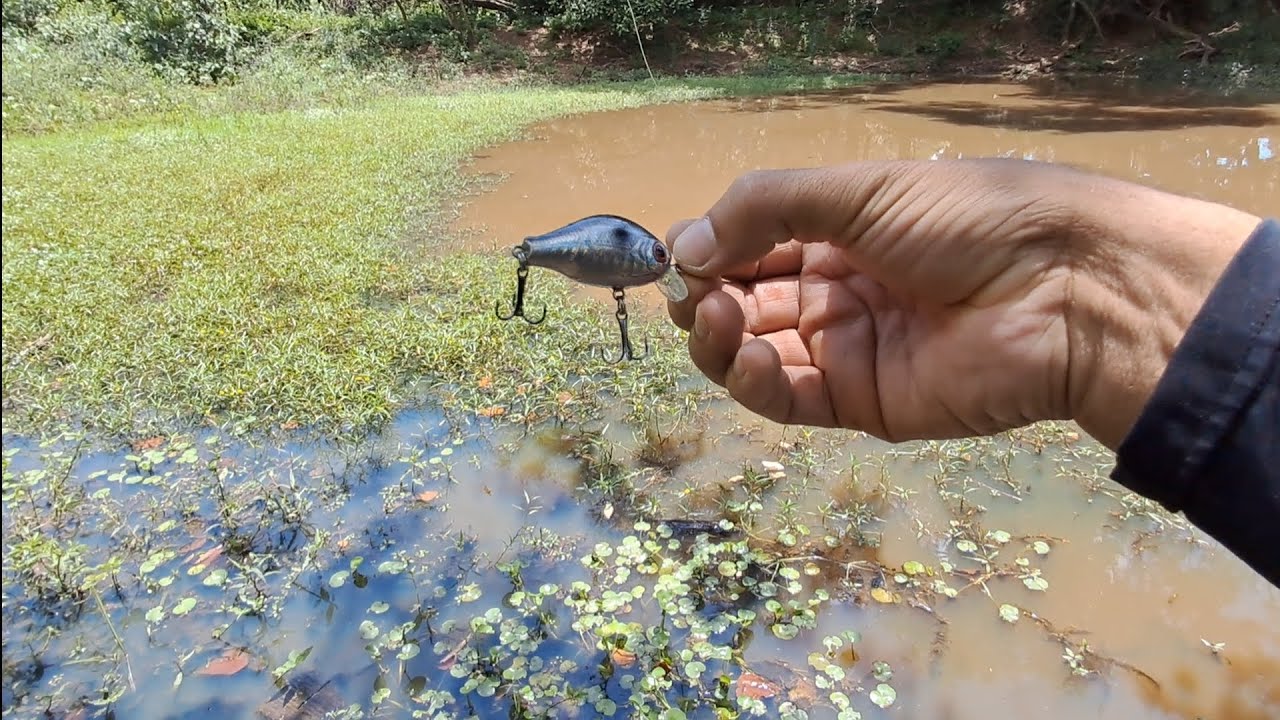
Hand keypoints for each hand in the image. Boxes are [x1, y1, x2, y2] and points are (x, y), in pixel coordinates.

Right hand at [665, 159, 1259, 448]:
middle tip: (689, 293)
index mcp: (839, 233)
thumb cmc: (965, 221)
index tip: (680, 254)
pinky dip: (752, 381)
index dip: (709, 251)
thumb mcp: (859, 191)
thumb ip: (766, 209)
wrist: (1063, 292)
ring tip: (713, 317)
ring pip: (754, 354)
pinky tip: (744, 355)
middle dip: (704, 297)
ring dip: (717, 338)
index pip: (750, 246)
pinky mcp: (862, 404)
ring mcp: (847, 350)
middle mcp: (836, 291)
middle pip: (743, 303)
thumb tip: (685, 244)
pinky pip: (788, 398)